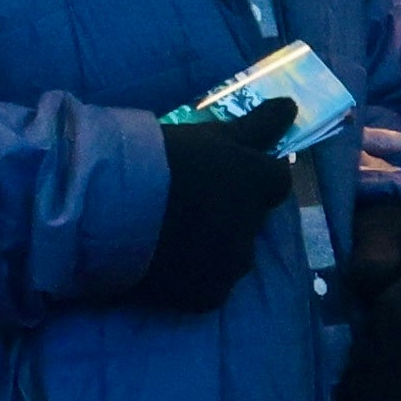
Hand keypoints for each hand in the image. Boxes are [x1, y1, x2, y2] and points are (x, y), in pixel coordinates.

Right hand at [133, 112, 301, 309]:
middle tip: (189, 205)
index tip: (222, 177)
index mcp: (257, 182)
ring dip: (215, 247)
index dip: (251, 179)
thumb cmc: (159, 159)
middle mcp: (253, 226)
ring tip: (173, 235)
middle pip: (252, 220)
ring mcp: (232, 264)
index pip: (276, 181)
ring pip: (233, 256)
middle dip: (230, 213)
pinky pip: (211, 285)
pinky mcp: (209, 294)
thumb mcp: (210, 136)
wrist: (109, 206)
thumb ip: (256, 126)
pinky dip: (195, 276)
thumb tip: (291, 106)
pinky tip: (167, 261)